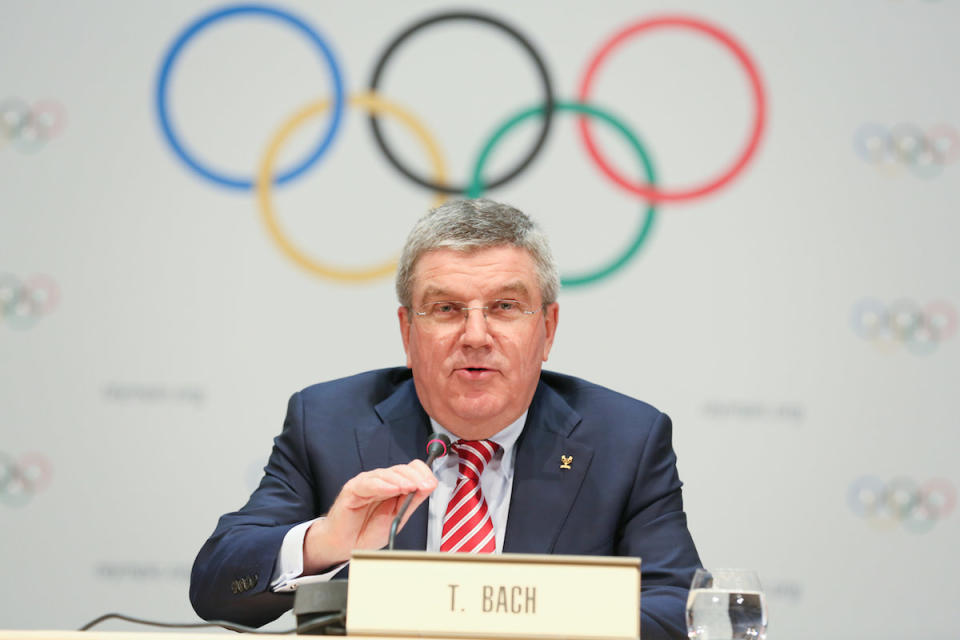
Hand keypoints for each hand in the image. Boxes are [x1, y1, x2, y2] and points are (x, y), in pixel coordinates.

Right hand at [302, 460, 436, 572]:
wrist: (345, 545)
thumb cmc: (367, 530)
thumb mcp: (397, 517)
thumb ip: (412, 501)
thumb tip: (429, 485)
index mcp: (393, 485)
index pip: (411, 470)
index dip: (422, 474)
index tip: (431, 483)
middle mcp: (381, 481)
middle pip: (401, 470)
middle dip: (416, 477)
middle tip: (426, 485)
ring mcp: (367, 483)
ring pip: (386, 474)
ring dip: (401, 480)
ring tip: (412, 486)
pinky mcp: (353, 489)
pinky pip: (368, 484)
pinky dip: (382, 485)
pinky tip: (393, 488)